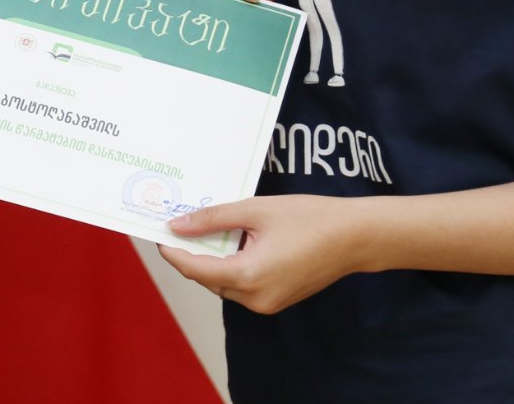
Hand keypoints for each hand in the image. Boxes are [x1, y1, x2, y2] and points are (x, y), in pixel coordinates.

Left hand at [158, 194, 369, 314]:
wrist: (354, 237)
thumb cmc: (310, 219)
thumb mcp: (255, 210)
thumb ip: (213, 219)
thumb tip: (178, 226)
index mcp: (247, 276)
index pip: (194, 269)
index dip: (172, 252)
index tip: (158, 234)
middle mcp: (255, 298)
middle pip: (207, 278)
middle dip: (191, 254)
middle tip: (179, 226)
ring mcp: (268, 304)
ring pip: (224, 284)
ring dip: (213, 261)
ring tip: (205, 230)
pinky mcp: (277, 301)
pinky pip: (243, 287)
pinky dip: (232, 267)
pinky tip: (233, 242)